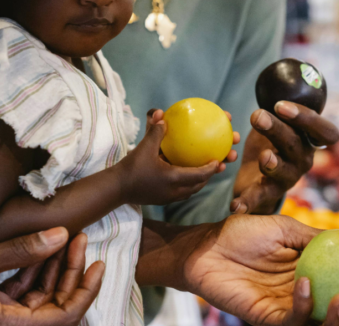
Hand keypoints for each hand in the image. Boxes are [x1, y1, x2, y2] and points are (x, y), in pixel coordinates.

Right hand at [0, 228, 103, 325]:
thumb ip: (22, 251)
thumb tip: (62, 235)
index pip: (65, 316)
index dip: (87, 290)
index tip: (98, 263)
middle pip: (55, 307)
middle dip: (70, 273)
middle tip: (79, 239)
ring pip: (39, 302)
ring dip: (52, 272)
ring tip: (66, 239)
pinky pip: (20, 299)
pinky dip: (32, 276)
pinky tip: (40, 250)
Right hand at [118, 109, 239, 204]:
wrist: (116, 189)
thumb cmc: (130, 168)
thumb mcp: (143, 148)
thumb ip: (155, 132)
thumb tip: (160, 113)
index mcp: (174, 179)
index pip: (200, 175)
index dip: (212, 168)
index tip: (220, 160)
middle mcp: (175, 191)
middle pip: (200, 184)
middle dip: (213, 174)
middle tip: (222, 163)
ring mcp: (169, 197)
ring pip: (192, 190)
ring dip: (201, 180)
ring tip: (209, 169)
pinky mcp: (163, 199)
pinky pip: (182, 191)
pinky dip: (189, 183)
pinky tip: (186, 173)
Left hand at [183, 215, 338, 325]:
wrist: (208, 244)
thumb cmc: (245, 233)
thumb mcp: (289, 229)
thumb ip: (321, 240)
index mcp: (319, 281)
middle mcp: (308, 302)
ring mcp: (288, 313)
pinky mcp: (267, 319)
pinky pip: (293, 323)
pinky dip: (304, 306)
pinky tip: (304, 283)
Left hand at [231, 102, 338, 214]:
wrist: (258, 177)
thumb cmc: (269, 141)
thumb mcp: (276, 121)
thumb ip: (278, 106)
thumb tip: (273, 77)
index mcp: (309, 141)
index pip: (324, 131)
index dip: (307, 119)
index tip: (282, 106)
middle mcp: (303, 160)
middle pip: (296, 145)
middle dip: (278, 130)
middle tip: (257, 116)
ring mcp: (287, 179)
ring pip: (282, 171)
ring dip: (272, 163)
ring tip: (264, 157)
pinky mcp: (268, 194)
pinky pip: (258, 198)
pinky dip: (247, 202)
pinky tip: (235, 206)